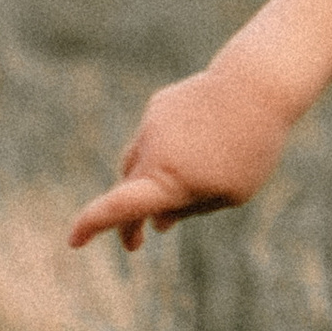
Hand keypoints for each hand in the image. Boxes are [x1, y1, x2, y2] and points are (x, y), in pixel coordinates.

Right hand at [67, 60, 290, 252]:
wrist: (258, 85)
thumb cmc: (251, 149)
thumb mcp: (230, 194)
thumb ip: (190, 211)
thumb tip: (157, 224)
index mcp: (170, 181)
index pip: (119, 207)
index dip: (92, 225)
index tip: (73, 241)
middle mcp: (153, 152)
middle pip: (127, 192)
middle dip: (129, 221)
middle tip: (134, 244)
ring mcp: (152, 126)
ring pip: (137, 164)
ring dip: (146, 185)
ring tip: (168, 202)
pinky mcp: (158, 106)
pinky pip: (155, 137)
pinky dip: (165, 151)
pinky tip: (197, 147)